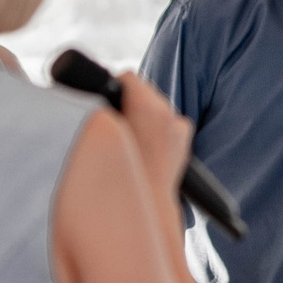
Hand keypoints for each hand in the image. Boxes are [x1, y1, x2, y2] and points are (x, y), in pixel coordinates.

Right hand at [110, 70, 193, 202]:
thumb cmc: (120, 175)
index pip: (126, 77)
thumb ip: (100, 111)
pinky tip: (148, 148)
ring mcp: (178, 125)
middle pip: (142, 92)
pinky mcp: (183, 137)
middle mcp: (166, 112)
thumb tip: (99, 105)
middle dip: (129, 105)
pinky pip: (167, 123)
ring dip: (143, 118)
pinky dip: (158, 131)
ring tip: (132, 143)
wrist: (147, 205)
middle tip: (118, 130)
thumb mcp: (100, 136)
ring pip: (154, 107)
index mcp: (146, 106)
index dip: (111, 90)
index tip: (105, 107)